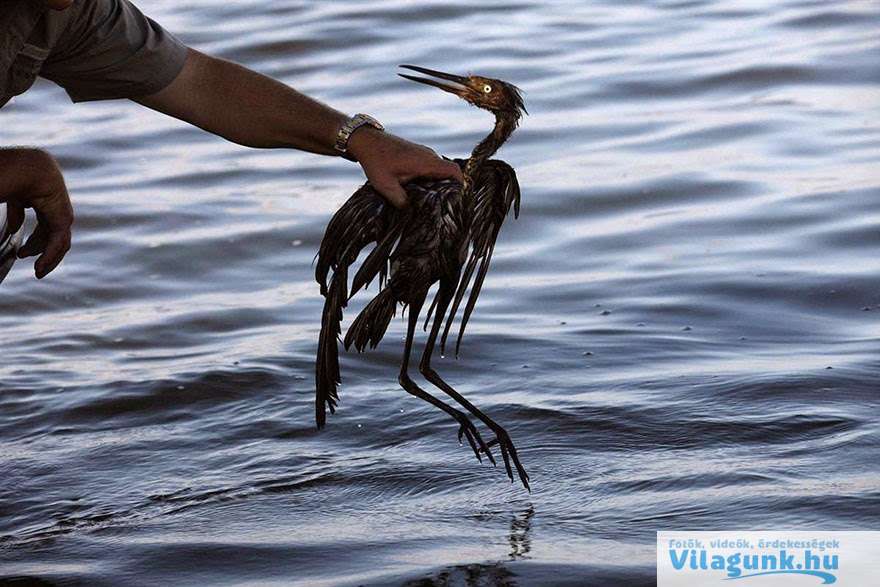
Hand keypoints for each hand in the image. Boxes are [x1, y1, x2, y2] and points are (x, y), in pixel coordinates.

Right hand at [0, 149, 73, 278]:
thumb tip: (15, 229)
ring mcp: (62, 213)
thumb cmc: (14, 175)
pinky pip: (58, 241)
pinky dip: (50, 255)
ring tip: (37, 271)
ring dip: (49, 259)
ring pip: (60, 243)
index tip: (20, 254)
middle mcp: (55, 208)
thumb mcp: (14, 198)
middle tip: (35, 268)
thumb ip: (17, 213)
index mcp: (43, 201)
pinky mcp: (64, 218)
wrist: (26, 168)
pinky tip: (39, 266)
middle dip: (42, 253)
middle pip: (53, 237)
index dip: (34, 243)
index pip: (44, 228)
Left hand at [348, 128, 463, 207]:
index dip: (460, 185)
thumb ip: (401, 201)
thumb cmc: (376, 161)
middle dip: (448, 190)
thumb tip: (412, 214)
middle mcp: (429, 156)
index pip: (454, 171)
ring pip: (439, 171)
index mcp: (426, 162)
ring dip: (437, 185)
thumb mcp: (386, 186)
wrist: (366, 141)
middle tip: (442, 206)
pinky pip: (430, 168)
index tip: (457, 199)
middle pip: (449, 174)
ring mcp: (424, 154)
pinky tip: (419, 191)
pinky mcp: (418, 155)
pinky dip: (429, 179)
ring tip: (429, 201)